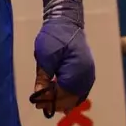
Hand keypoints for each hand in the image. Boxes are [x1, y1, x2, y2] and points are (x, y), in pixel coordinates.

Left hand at [29, 0, 91, 117]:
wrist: (67, 21)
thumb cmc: (54, 36)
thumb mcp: (44, 57)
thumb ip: (43, 77)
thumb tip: (39, 94)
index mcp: (76, 71)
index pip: (63, 94)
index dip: (50, 100)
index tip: (37, 102)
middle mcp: (86, 75)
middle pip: (72, 98)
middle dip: (56, 103)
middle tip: (40, 104)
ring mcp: (88, 73)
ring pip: (77, 95)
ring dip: (64, 100)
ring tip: (49, 102)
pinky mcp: (87, 70)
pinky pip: (80, 89)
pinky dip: (71, 95)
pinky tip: (62, 98)